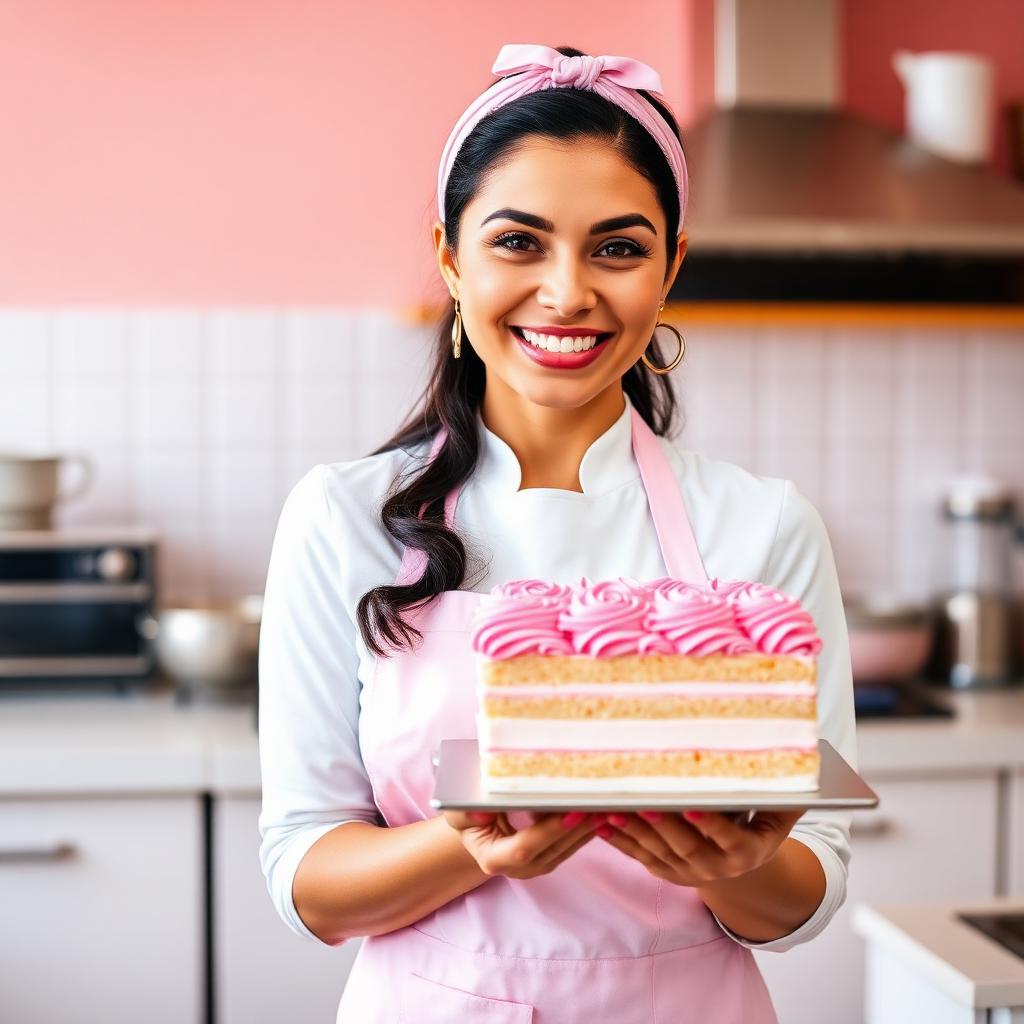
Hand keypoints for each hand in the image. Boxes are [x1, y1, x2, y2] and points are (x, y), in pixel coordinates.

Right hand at [443, 809, 603, 878]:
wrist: (477, 832)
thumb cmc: (467, 820)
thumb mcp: (458, 814)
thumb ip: (465, 813)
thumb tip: (481, 812)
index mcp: (493, 859)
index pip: (526, 846)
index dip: (550, 830)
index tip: (573, 812)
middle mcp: (518, 869)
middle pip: (554, 848)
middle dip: (578, 826)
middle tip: (600, 803)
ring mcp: (537, 866)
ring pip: (568, 847)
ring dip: (589, 827)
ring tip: (608, 804)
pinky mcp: (550, 859)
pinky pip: (572, 845)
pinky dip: (587, 828)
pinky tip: (602, 810)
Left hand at [595, 808, 806, 886]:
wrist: (741, 868)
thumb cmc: (759, 826)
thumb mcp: (778, 815)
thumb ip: (786, 795)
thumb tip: (804, 758)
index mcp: (745, 852)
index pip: (728, 838)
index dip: (711, 825)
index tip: (694, 807)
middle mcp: (716, 867)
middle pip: (686, 846)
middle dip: (663, 824)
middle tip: (643, 802)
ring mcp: (687, 872)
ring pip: (657, 852)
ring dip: (633, 831)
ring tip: (612, 810)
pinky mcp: (664, 871)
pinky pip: (638, 856)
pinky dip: (617, 840)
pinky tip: (598, 823)